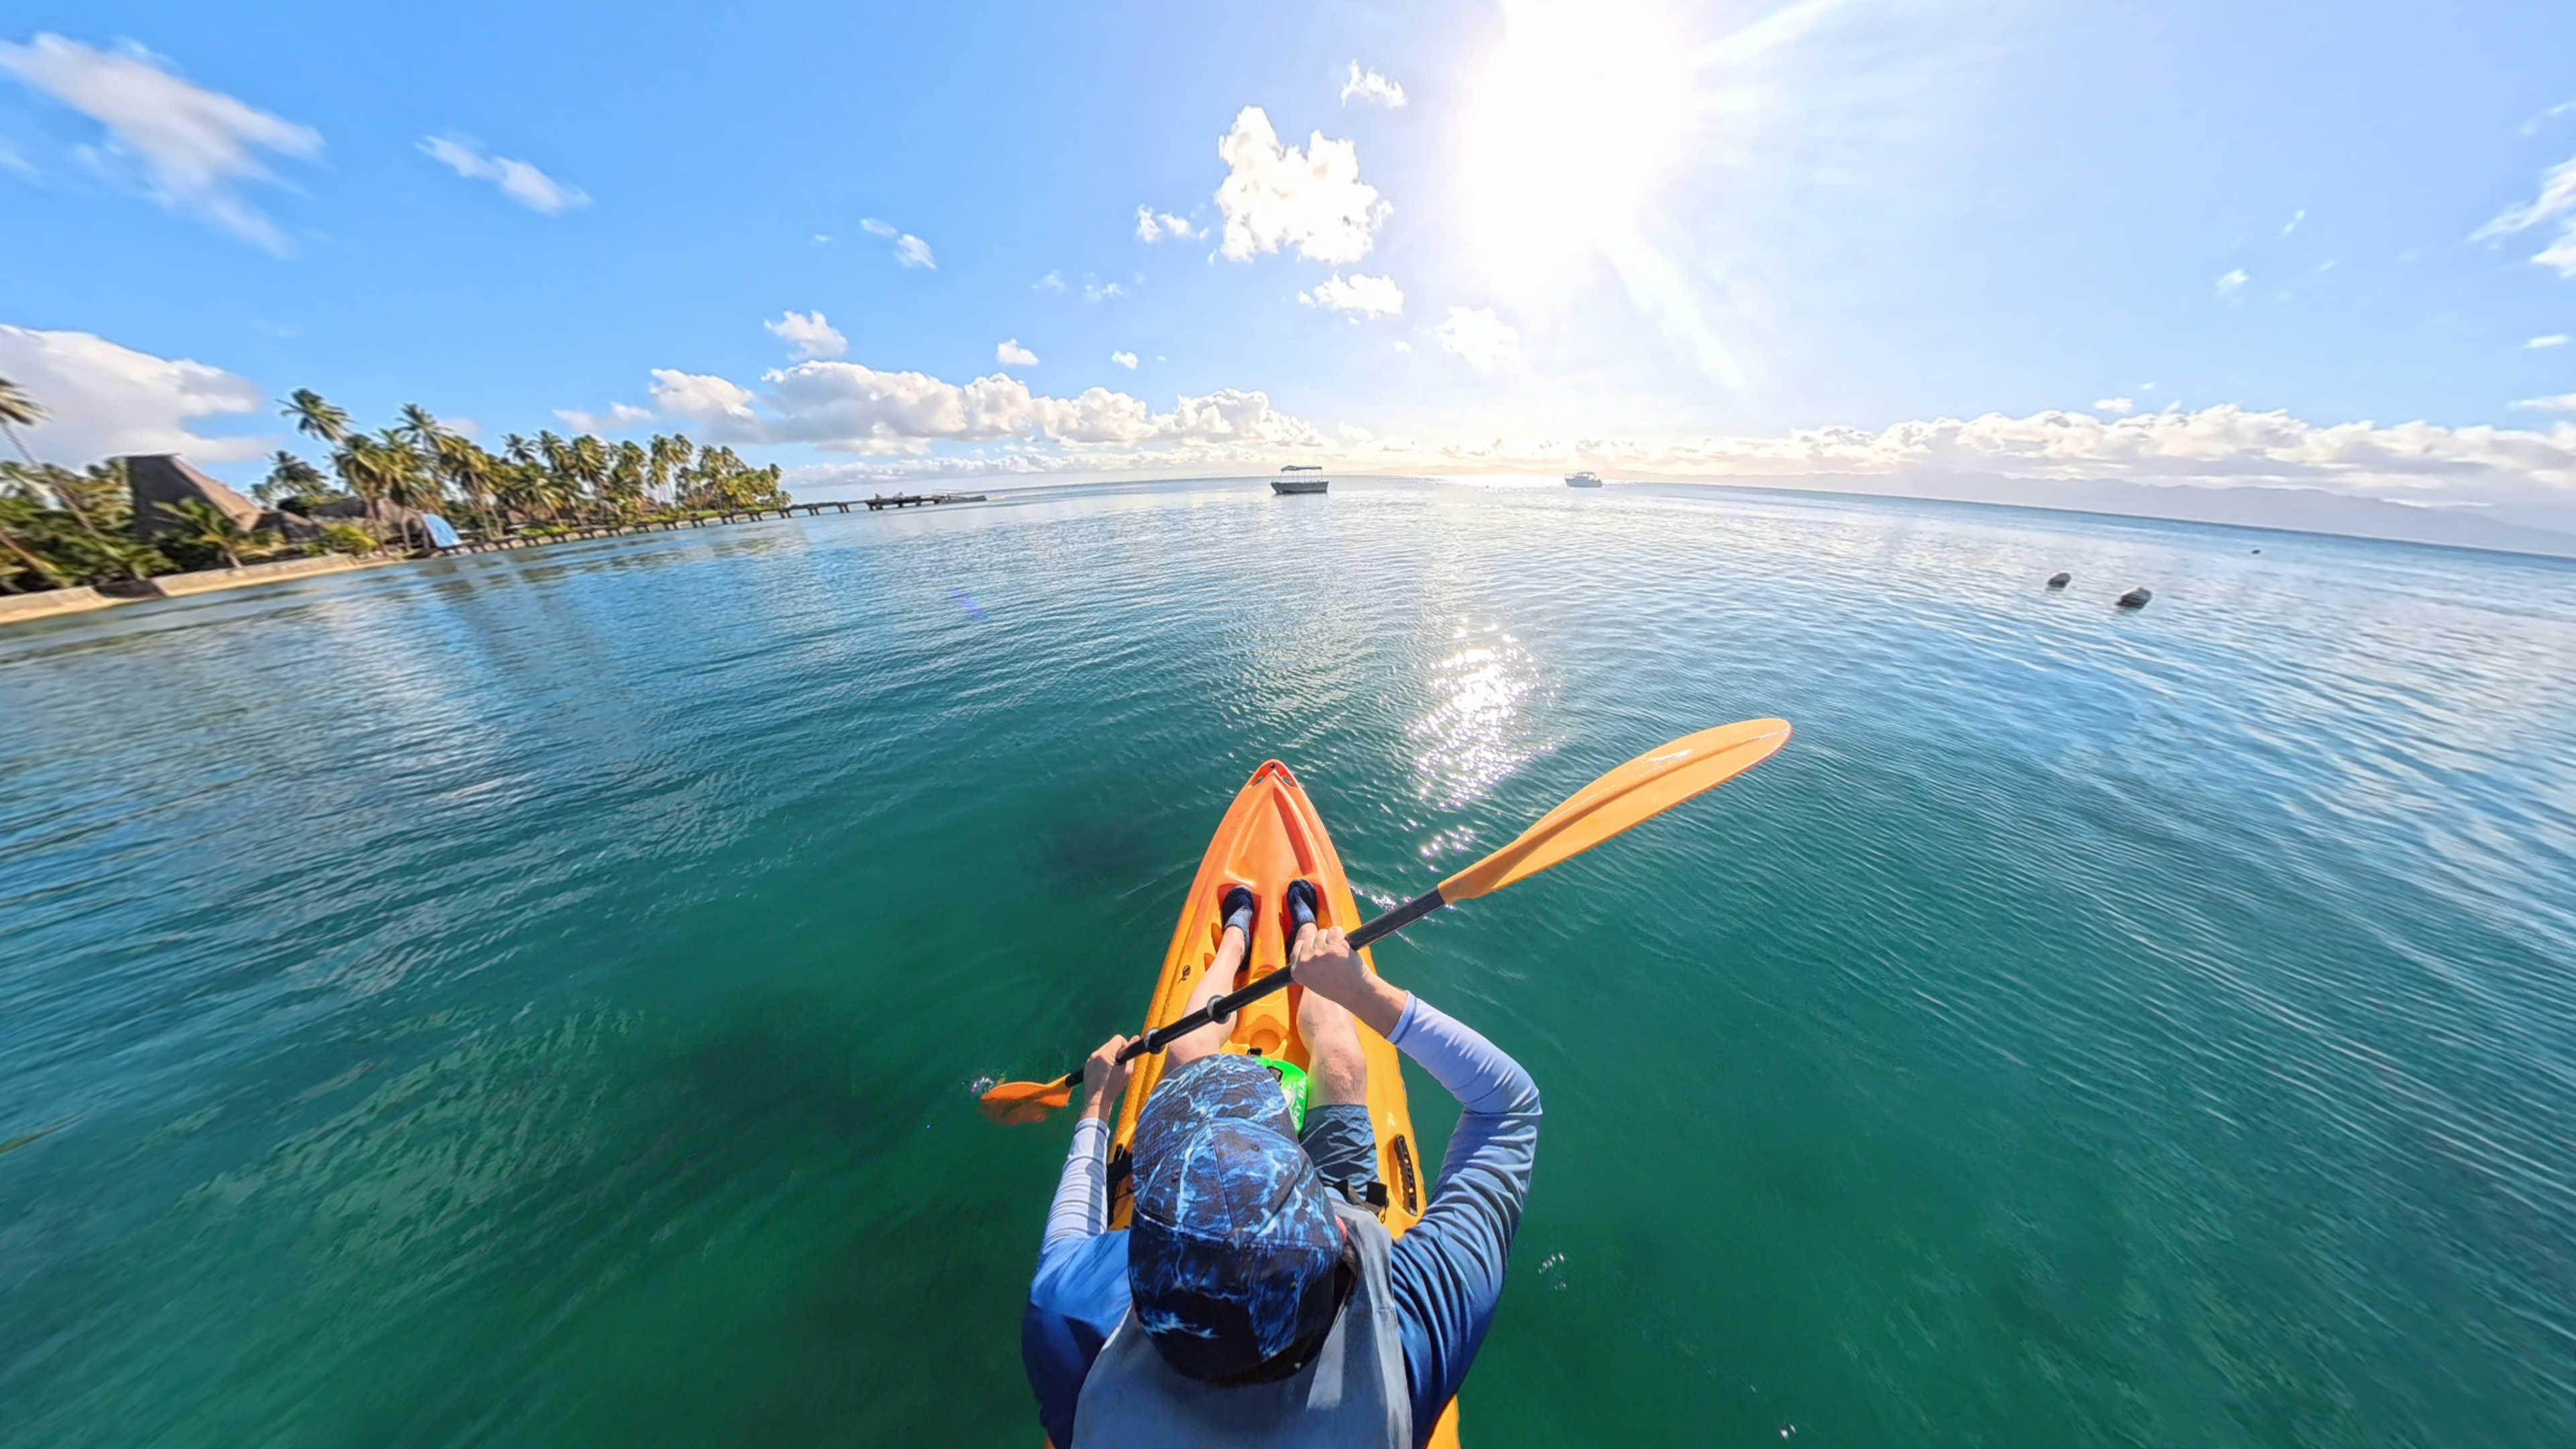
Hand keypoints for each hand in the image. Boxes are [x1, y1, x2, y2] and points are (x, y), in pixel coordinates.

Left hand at [1081, 1035, 1131, 1119]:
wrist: (1097, 1101)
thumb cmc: (1113, 1087)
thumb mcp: (1127, 1071)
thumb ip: (1131, 1054)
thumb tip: (1135, 1038)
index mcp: (1105, 1054)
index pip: (1118, 1039)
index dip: (1125, 1046)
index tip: (1125, 1058)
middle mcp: (1095, 1054)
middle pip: (1111, 1045)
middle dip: (1117, 1053)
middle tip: (1120, 1067)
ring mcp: (1089, 1060)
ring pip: (1104, 1052)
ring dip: (1110, 1058)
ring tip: (1112, 1073)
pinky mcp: (1087, 1066)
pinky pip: (1097, 1059)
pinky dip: (1103, 1064)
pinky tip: (1105, 1075)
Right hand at [1291, 927, 1407, 1037]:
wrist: (1357, 992)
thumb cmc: (1338, 986)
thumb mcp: (1314, 979)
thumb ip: (1307, 962)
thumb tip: (1306, 934)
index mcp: (1297, 971)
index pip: (1298, 946)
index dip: (1311, 947)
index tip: (1322, 955)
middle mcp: (1305, 962)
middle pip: (1310, 937)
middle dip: (1322, 943)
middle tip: (1333, 958)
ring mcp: (1318, 954)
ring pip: (1322, 933)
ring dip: (1332, 939)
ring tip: (1339, 956)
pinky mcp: (1334, 948)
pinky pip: (1334, 930)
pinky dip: (1341, 935)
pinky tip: (1345, 947)